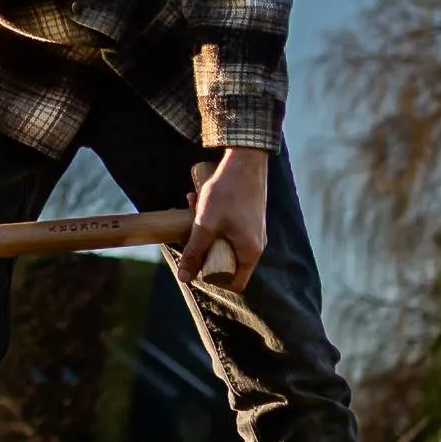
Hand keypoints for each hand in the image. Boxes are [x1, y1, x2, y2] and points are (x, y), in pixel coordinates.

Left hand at [179, 146, 269, 293]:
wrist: (245, 159)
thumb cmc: (227, 192)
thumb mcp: (205, 224)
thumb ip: (195, 252)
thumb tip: (184, 277)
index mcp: (251, 252)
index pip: (234, 282)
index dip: (213, 278)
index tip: (198, 262)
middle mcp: (257, 245)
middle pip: (226, 260)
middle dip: (204, 246)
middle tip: (193, 229)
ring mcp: (253, 231)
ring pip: (223, 240)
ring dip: (204, 228)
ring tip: (194, 205)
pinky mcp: (248, 218)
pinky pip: (227, 227)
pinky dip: (212, 217)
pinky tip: (200, 198)